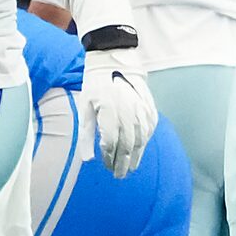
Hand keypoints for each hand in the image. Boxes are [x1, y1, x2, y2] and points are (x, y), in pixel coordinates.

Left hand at [82, 49, 158, 177]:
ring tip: (130, 167)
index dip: (110, 159)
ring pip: (141, 140)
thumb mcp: (85, 107)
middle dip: (123, 163)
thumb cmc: (96, 85)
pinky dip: (145, 141)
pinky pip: (150, 129)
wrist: (115, 59)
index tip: (106, 167)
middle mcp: (128, 113)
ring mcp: (141, 109)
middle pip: (128, 146)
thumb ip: (87, 134)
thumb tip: (88, 160)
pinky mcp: (149, 106)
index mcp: (109, 113)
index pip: (112, 144)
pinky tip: (139, 148)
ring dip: (136, 156)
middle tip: (120, 175)